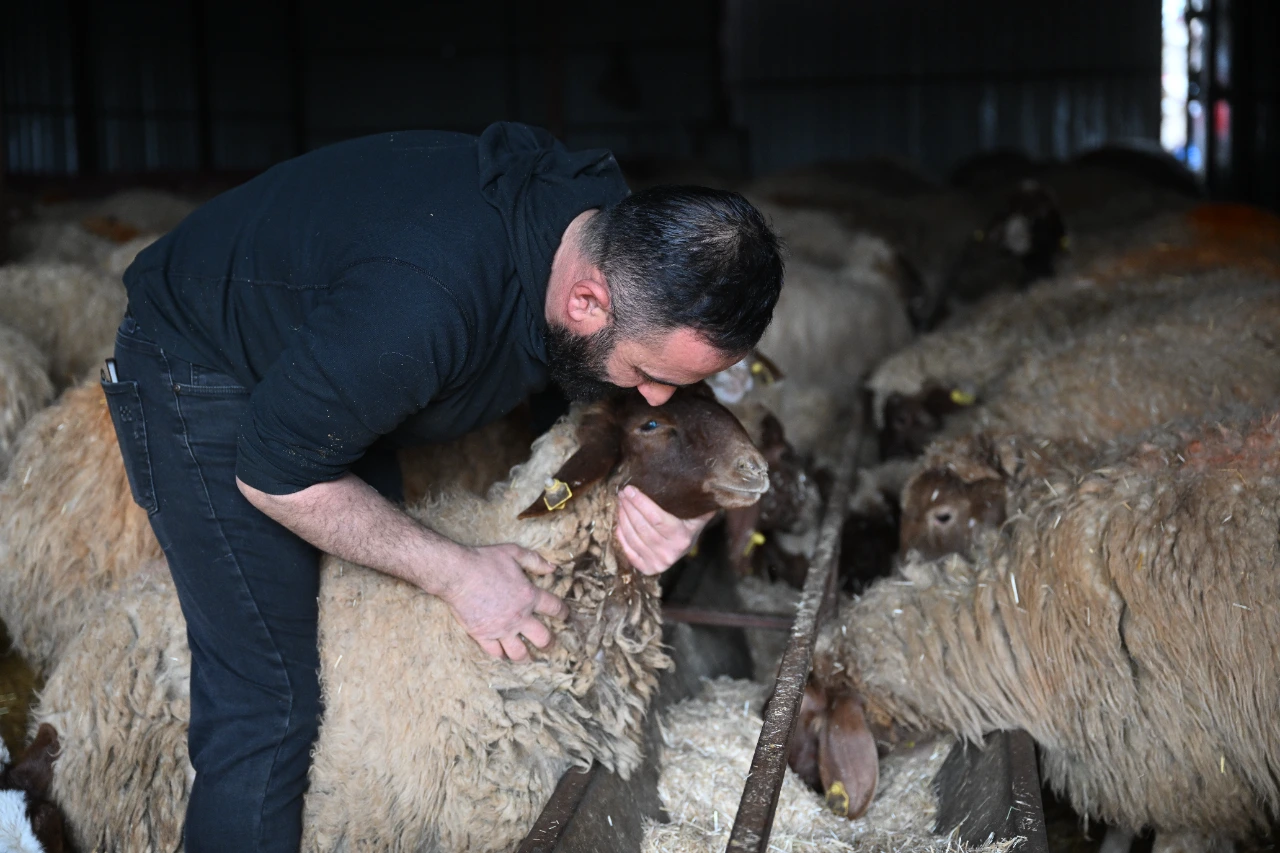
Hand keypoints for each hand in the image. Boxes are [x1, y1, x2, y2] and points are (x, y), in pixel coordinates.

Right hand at [438, 543, 568, 660]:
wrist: (458, 573)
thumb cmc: (485, 561)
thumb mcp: (513, 552)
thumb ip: (534, 560)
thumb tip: (552, 567)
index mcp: (529, 596)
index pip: (554, 608)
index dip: (563, 613)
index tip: (564, 616)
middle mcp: (519, 616)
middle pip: (542, 638)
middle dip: (548, 643)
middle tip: (548, 645)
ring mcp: (501, 629)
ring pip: (519, 652)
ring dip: (525, 656)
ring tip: (527, 657)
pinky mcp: (483, 635)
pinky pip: (495, 652)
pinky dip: (500, 655)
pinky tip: (503, 655)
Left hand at [615, 485, 714, 575]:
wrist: (688, 544)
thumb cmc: (691, 521)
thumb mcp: (699, 511)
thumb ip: (699, 498)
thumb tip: (700, 478)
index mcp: (683, 538)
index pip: (656, 518)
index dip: (640, 502)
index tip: (630, 489)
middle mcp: (671, 553)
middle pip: (642, 527)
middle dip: (629, 507)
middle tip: (623, 493)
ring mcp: (659, 563)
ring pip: (633, 538)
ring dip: (622, 518)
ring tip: (621, 503)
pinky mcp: (648, 568)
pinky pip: (628, 550)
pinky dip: (621, 535)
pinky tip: (620, 521)